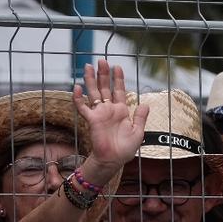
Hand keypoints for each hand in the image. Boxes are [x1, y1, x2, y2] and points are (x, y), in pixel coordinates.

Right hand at [74, 60, 148, 185]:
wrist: (113, 160)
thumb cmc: (125, 149)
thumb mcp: (138, 132)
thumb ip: (140, 117)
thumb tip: (145, 103)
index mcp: (122, 111)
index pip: (119, 90)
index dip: (118, 79)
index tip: (117, 66)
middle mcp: (109, 109)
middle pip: (105, 87)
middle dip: (103, 74)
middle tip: (101, 60)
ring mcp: (99, 114)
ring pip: (94, 93)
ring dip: (90, 80)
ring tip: (88, 66)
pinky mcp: (91, 120)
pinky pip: (83, 107)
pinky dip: (78, 98)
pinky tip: (76, 87)